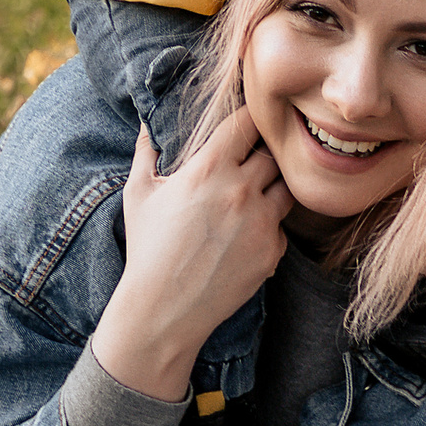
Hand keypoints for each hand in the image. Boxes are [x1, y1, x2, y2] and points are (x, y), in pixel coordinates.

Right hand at [90, 116, 290, 401]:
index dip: (250, 117)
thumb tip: (146, 126)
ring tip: (254, 196)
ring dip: (273, 187)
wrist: (163, 308)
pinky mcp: (272, 251)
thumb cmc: (147, 248)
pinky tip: (247, 235)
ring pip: (286, 188)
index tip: (248, 123)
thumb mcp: (138, 195)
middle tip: (253, 160)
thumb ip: (145, 153)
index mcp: (209, 169)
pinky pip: (282, 227)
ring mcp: (261, 222)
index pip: (247, 122)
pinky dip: (269, 226)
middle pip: (274, 153)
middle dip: (264, 153)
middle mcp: (241, 190)